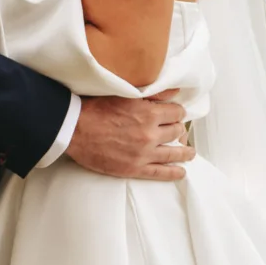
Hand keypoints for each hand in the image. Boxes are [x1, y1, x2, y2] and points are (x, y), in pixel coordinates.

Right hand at [65, 90, 194, 180]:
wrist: (75, 129)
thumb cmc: (96, 108)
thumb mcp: (125, 94)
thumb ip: (152, 93)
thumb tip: (174, 91)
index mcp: (149, 114)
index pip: (175, 113)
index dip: (177, 112)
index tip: (176, 113)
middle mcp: (150, 134)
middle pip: (176, 132)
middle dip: (178, 129)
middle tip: (178, 130)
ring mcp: (144, 153)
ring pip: (173, 153)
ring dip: (184, 152)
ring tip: (190, 152)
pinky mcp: (135, 168)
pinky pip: (160, 173)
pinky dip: (173, 172)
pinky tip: (181, 172)